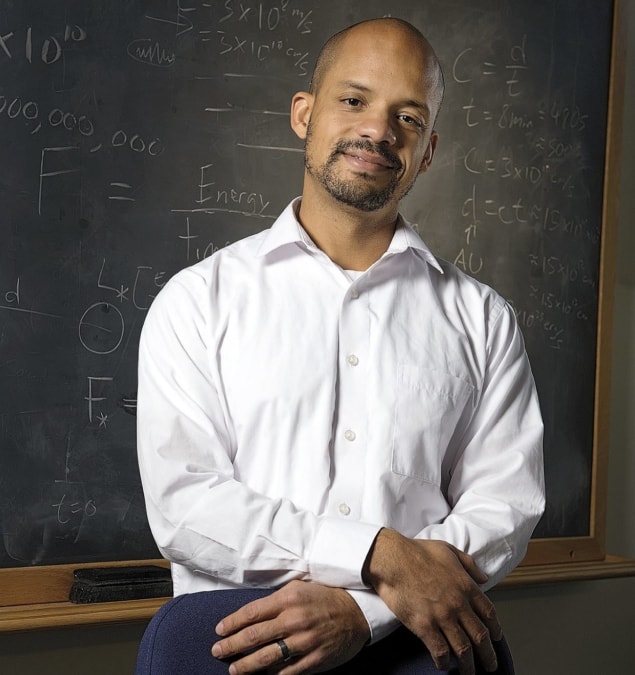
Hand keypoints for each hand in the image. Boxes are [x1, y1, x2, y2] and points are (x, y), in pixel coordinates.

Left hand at [211, 580, 369, 673]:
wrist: (356, 611)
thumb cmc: (324, 596)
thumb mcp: (299, 587)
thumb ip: (276, 599)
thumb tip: (252, 612)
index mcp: (288, 599)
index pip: (252, 612)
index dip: (232, 622)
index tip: (219, 629)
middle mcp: (294, 620)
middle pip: (254, 636)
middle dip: (231, 645)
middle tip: (217, 651)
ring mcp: (304, 641)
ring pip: (267, 657)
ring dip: (246, 665)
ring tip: (233, 669)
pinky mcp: (314, 659)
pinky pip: (288, 671)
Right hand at [363, 529, 501, 674]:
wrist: (392, 558)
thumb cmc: (417, 551)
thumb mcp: (448, 550)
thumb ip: (469, 564)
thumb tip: (484, 578)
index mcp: (466, 585)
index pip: (489, 613)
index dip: (495, 629)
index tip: (497, 638)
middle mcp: (458, 603)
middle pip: (481, 636)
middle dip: (488, 654)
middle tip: (490, 665)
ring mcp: (442, 616)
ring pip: (464, 648)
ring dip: (469, 665)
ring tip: (470, 673)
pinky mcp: (424, 626)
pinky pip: (440, 650)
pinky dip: (444, 662)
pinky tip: (444, 665)